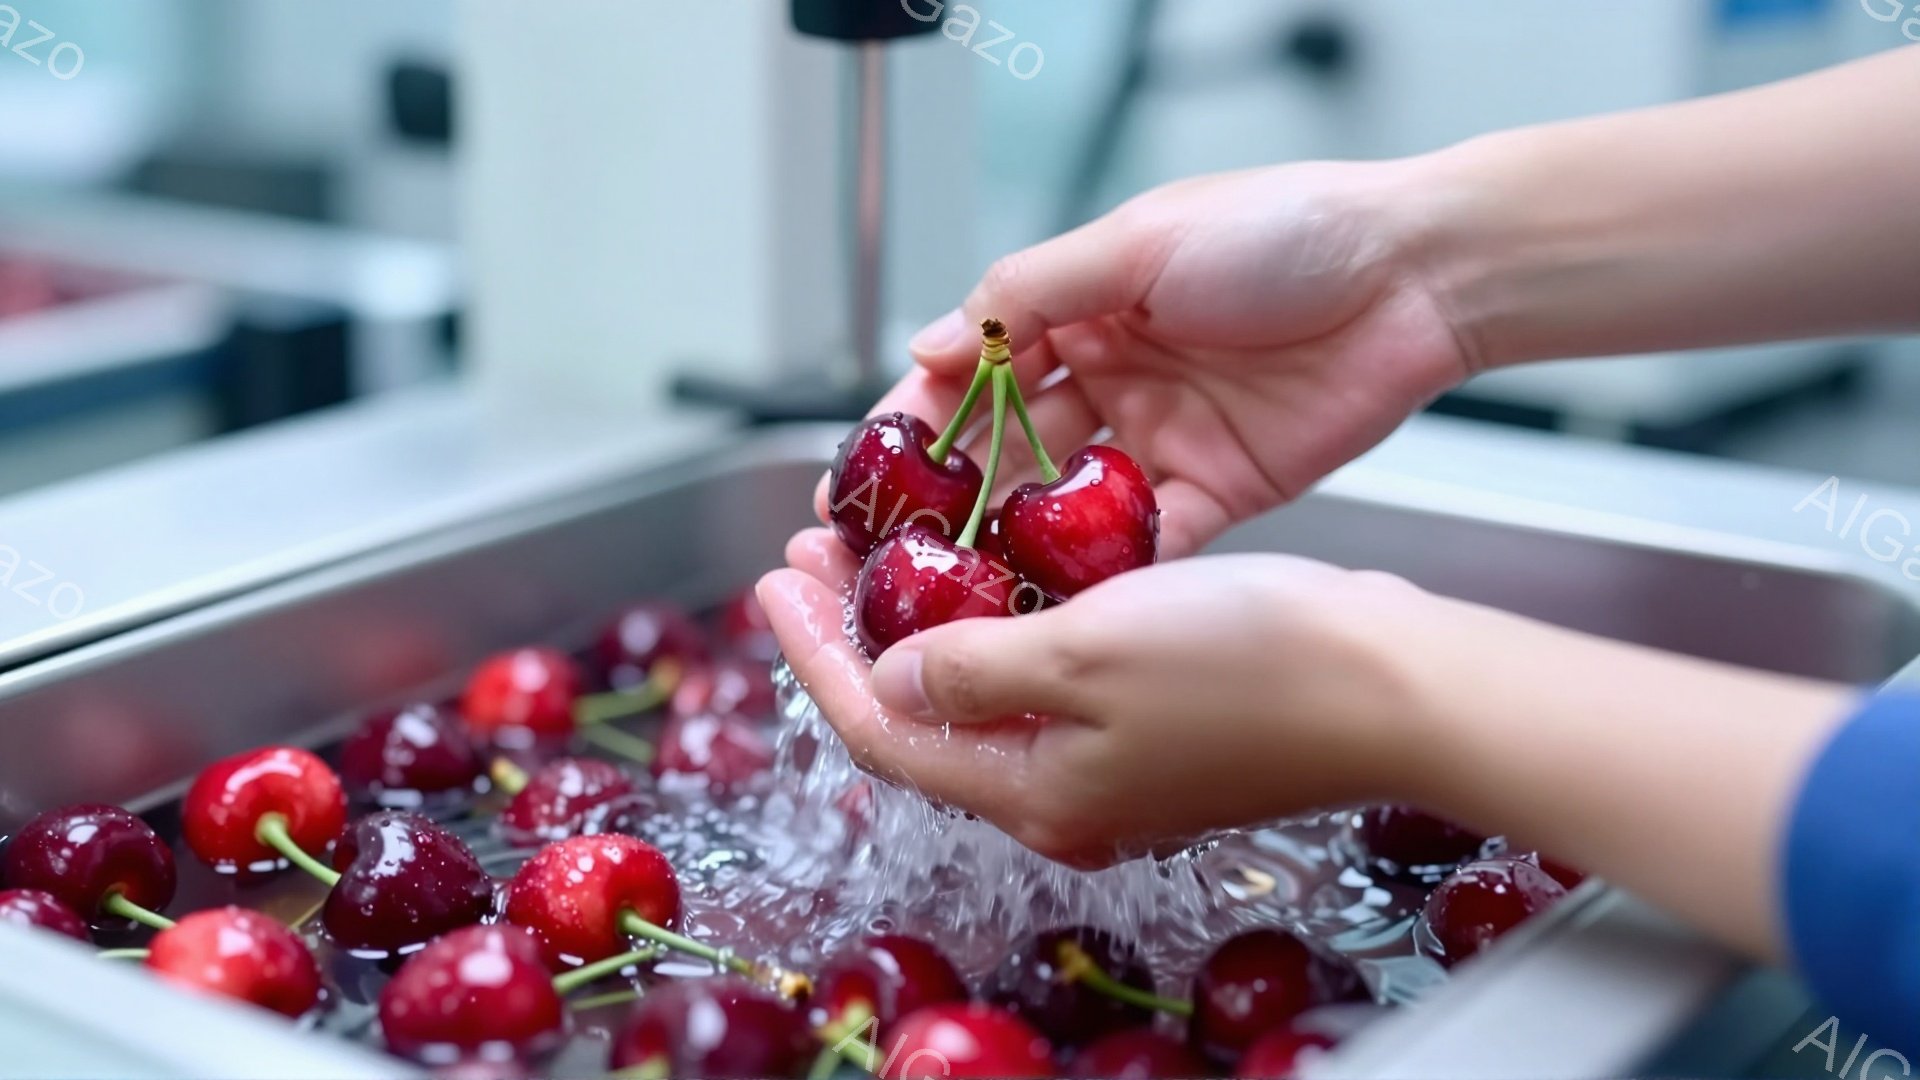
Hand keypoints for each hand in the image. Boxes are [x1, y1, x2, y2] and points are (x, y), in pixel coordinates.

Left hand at [758, 532, 1436, 867]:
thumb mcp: (1085, 653)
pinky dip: (998, 615)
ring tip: (883, 545)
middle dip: (858, 630)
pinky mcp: (1157, 721)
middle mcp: (1065, 788)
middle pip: (922, 713)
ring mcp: (1113, 758)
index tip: (774, 576)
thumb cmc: (1254, 669)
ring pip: (982, 687)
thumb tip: (888, 680)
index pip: (882, 728)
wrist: (1398, 685)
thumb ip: (972, 668)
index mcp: (1035, 790)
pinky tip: (990, 563)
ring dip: (924, 616)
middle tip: (814, 550)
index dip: (816, 652)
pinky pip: (1044, 671)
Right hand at [818, 159, 1470, 555]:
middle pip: (1009, 448)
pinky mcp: (1217, 491)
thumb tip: (929, 341)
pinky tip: (1059, 603)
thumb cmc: (1287, 230)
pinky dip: (1106, 574)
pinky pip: (1146, 542)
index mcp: (1084, 308)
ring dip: (1016, 543)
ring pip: (1066, 504)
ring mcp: (1161, 438)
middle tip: (893, 552)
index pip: (974, 370)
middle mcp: (1113, 377)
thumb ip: (1028, 296)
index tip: (862, 471)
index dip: (916, 420)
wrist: (1419, 275)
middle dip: (950, 499)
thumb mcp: (1138, 244)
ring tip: (960, 590)